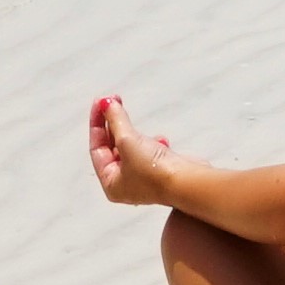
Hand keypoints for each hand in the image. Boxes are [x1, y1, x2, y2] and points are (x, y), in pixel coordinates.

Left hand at [87, 92, 181, 210]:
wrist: (188, 183)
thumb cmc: (154, 172)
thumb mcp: (127, 141)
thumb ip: (116, 120)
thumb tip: (108, 104)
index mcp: (111, 183)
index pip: (97, 148)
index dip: (97, 123)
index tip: (101, 101)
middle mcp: (125, 184)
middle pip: (112, 147)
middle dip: (114, 123)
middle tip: (114, 101)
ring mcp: (144, 178)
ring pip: (131, 147)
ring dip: (131, 130)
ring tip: (130, 114)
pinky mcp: (161, 172)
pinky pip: (149, 151)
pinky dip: (151, 142)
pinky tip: (160, 139)